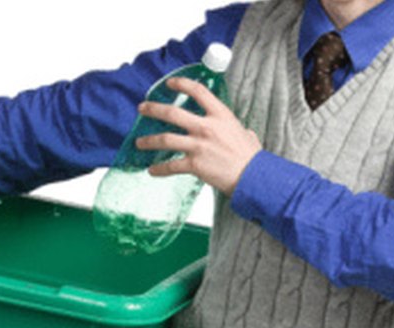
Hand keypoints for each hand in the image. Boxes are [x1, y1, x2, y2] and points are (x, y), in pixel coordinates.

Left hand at [135, 77, 261, 195]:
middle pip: (173, 113)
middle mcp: (206, 127)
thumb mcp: (247, 135)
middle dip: (154, 109)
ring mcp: (198, 146)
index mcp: (220, 116)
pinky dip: (159, 169)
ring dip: (149, 140)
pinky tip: (152, 171)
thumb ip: (238, 130)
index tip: (170, 84)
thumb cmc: (252, 158)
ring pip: (166, 139)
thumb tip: (242, 132)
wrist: (254, 177)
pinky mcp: (195, 165)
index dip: (181, 84)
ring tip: (139, 142)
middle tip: (143, 108)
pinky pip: (171, 166)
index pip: (198, 92)